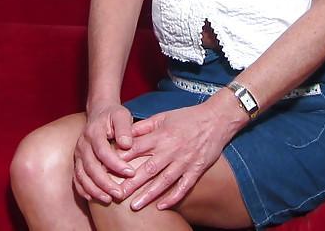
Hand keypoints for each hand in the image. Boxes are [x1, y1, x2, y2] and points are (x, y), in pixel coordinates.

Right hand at [73, 103, 135, 203]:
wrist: (99, 112)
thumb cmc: (113, 115)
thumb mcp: (121, 115)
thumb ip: (124, 128)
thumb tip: (127, 145)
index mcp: (93, 132)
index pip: (103, 151)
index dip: (116, 163)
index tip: (131, 173)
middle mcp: (82, 144)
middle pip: (91, 167)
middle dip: (105, 183)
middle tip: (120, 194)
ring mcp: (77, 154)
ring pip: (81, 176)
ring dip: (94, 190)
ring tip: (109, 199)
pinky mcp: (77, 162)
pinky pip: (76, 179)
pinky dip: (84, 190)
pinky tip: (94, 198)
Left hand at [116, 97, 243, 210]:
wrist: (217, 119)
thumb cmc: (188, 117)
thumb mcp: (164, 116)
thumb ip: (144, 126)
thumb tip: (125, 135)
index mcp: (162, 135)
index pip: (137, 149)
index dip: (122, 159)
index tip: (108, 169)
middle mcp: (171, 149)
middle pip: (148, 169)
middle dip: (131, 183)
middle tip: (116, 195)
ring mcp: (184, 161)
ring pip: (164, 181)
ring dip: (149, 194)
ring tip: (135, 206)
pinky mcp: (196, 169)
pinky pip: (184, 186)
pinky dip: (173, 197)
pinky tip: (162, 206)